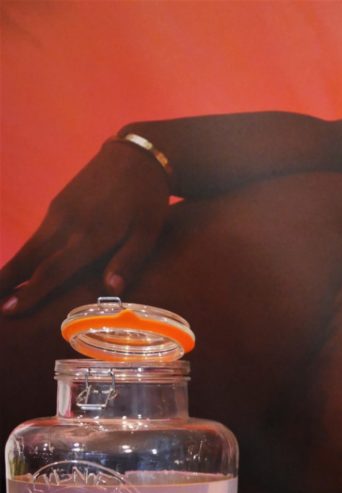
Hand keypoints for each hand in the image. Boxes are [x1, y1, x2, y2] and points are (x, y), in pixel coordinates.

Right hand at [0, 139, 170, 314]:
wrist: (134, 155)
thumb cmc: (147, 198)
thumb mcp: (149, 231)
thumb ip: (129, 261)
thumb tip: (110, 290)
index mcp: (90, 234)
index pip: (53, 269)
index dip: (31, 291)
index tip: (10, 309)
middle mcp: (67, 223)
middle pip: (30, 259)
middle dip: (7, 282)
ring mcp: (59, 212)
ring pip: (30, 247)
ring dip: (11, 270)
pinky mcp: (58, 206)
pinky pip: (37, 237)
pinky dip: (25, 257)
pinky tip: (19, 271)